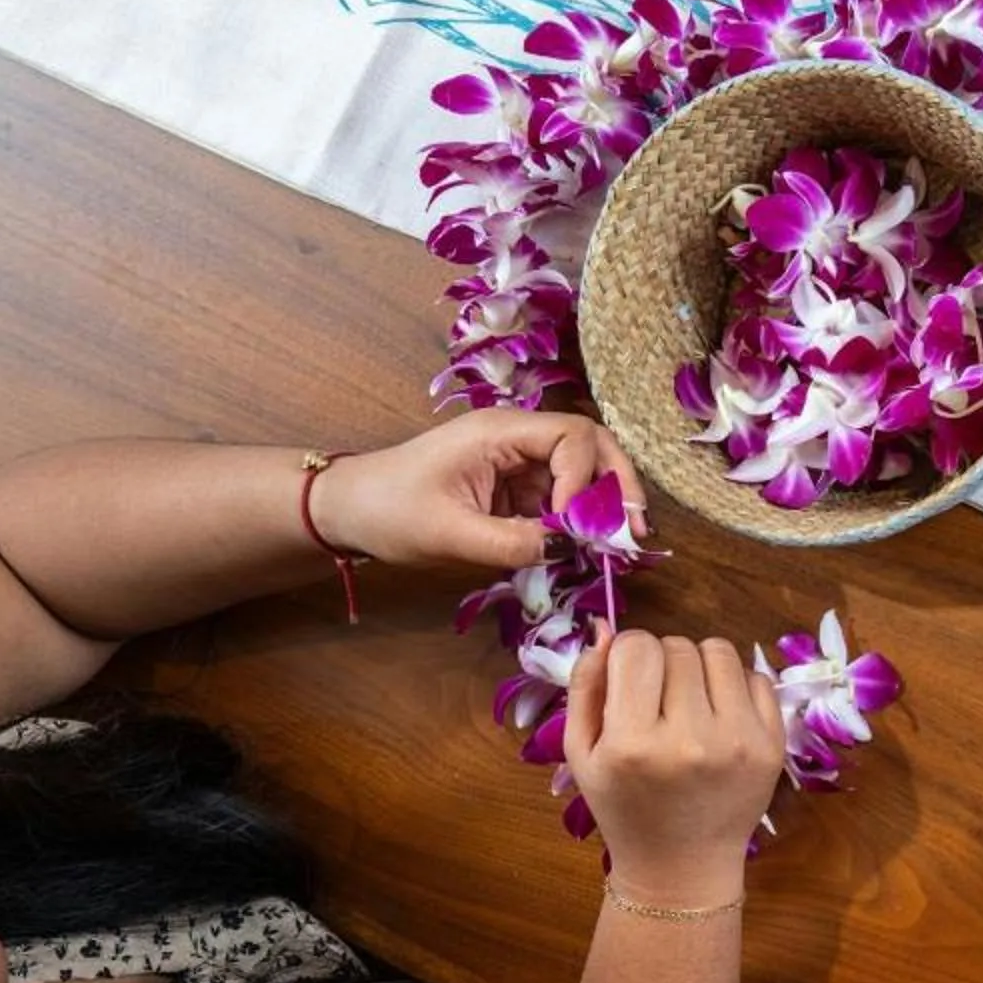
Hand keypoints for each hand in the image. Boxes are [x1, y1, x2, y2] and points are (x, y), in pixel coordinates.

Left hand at [310, 410, 647, 571]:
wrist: (346, 510)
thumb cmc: (387, 511)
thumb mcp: (449, 534)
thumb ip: (511, 543)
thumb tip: (568, 550)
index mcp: (499, 432)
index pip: (571, 436)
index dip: (585, 479)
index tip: (575, 526)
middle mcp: (516, 437)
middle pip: (590, 444)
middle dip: (617, 484)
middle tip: (636, 528)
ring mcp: (516, 461)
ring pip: (581, 471)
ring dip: (603, 504)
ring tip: (620, 542)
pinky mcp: (512, 485)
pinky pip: (559, 496)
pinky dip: (578, 520)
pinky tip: (587, 548)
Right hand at [564, 626, 784, 910]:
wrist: (681, 867)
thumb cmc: (623, 808)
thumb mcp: (582, 754)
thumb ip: (586, 686)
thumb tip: (605, 628)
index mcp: (633, 743)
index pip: (637, 648)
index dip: (628, 655)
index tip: (629, 680)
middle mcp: (689, 739)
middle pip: (677, 647)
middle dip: (662, 664)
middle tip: (658, 701)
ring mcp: (738, 741)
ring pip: (719, 651)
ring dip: (700, 667)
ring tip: (689, 703)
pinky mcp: (771, 744)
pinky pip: (755, 676)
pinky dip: (734, 687)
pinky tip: (718, 718)